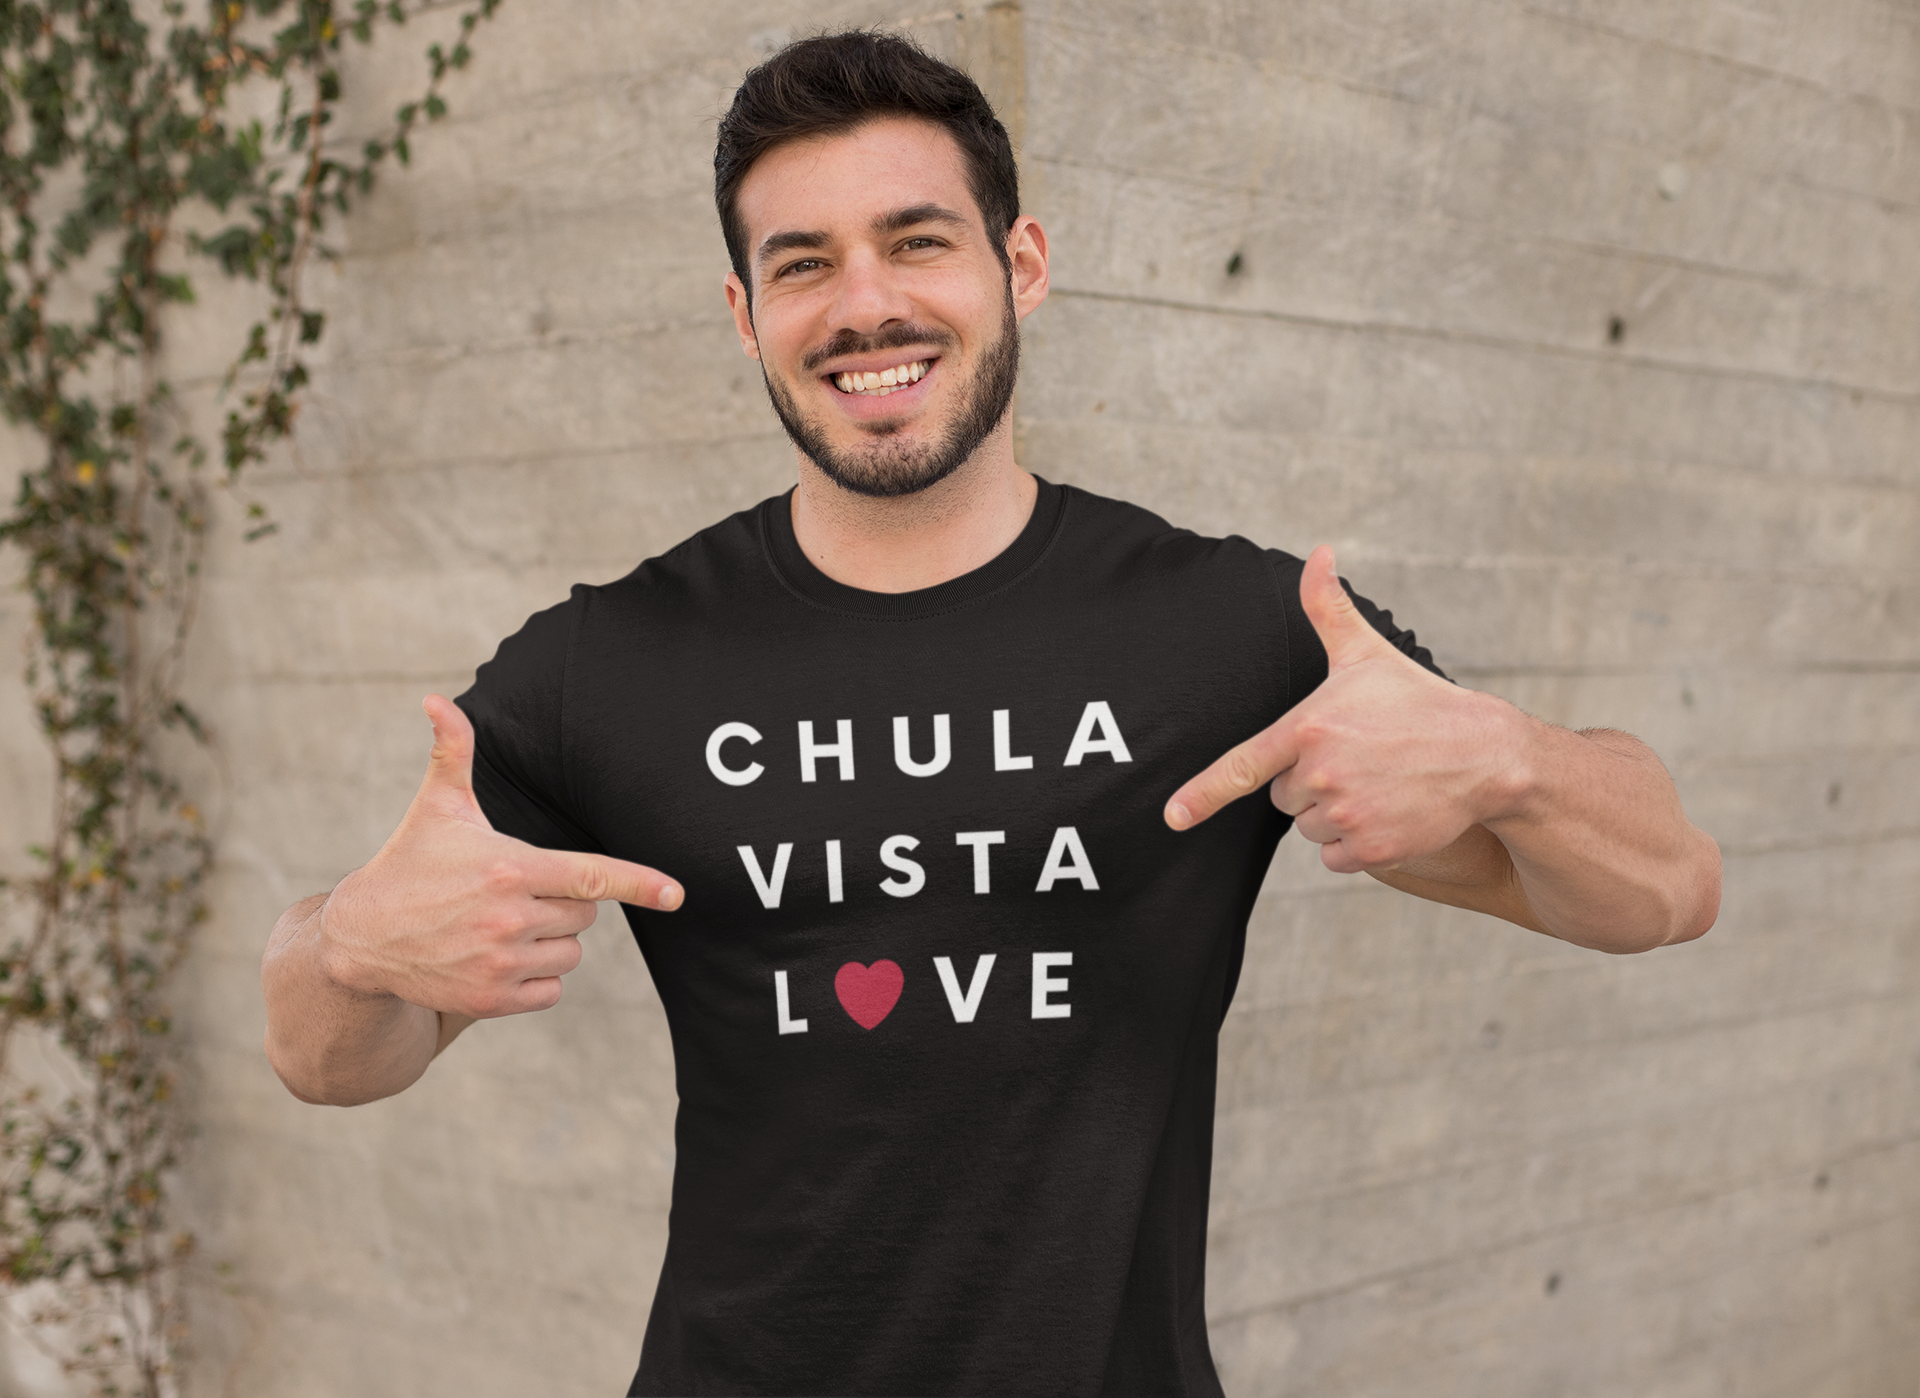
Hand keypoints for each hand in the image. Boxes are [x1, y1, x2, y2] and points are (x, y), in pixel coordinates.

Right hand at [317, 695, 681, 1017]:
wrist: (360, 938)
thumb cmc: (410, 863)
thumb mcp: (435, 807)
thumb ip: (453, 752)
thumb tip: (436, 699)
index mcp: (509, 867)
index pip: (592, 877)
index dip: (640, 884)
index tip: (677, 894)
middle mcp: (509, 918)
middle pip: (585, 915)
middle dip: (564, 902)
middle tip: (518, 891)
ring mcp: (500, 963)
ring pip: (571, 953)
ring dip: (552, 940)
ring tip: (504, 923)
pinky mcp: (491, 1000)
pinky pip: (552, 990)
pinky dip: (537, 977)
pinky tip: (499, 957)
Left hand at [1164, 546, 1526, 872]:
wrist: (1484, 755)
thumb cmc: (1418, 701)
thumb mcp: (1367, 653)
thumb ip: (1327, 608)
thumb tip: (1318, 553)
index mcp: (1310, 728)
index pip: (1243, 766)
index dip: (1203, 794)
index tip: (1173, 817)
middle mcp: (1322, 774)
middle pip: (1281, 797)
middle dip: (1306, 783)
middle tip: (1353, 759)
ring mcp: (1347, 814)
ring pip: (1307, 828)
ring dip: (1329, 813)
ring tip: (1372, 783)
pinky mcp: (1372, 849)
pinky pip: (1333, 858)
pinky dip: (1351, 844)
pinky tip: (1382, 812)